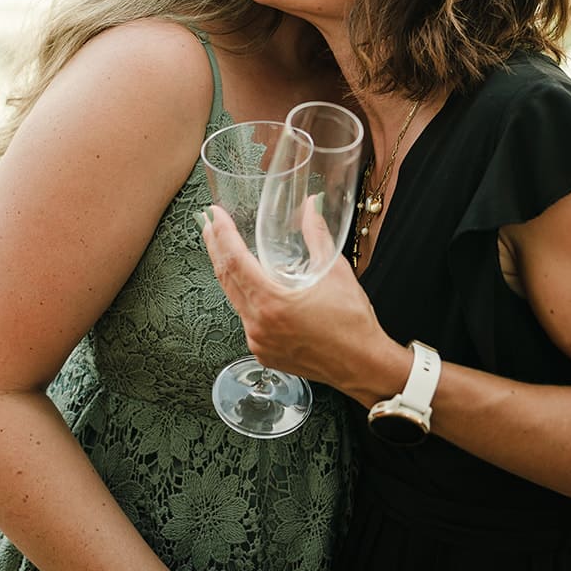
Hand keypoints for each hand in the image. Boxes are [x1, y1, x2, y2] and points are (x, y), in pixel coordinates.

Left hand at [202, 205, 394, 394]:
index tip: (214, 215)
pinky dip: (246, 299)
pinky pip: (247, 320)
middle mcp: (258, 324)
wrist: (363, 364)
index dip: (222, 234)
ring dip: (229, 273)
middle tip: (208, 225)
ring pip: (235, 300)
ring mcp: (258, 341)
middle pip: (226, 279)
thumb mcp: (335, 271)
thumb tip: (312, 206)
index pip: (234, 261)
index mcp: (271, 302)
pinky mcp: (264, 352)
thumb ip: (318, 235)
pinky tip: (251, 287)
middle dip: (215, 248)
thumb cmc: (352, 323)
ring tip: (224, 251)